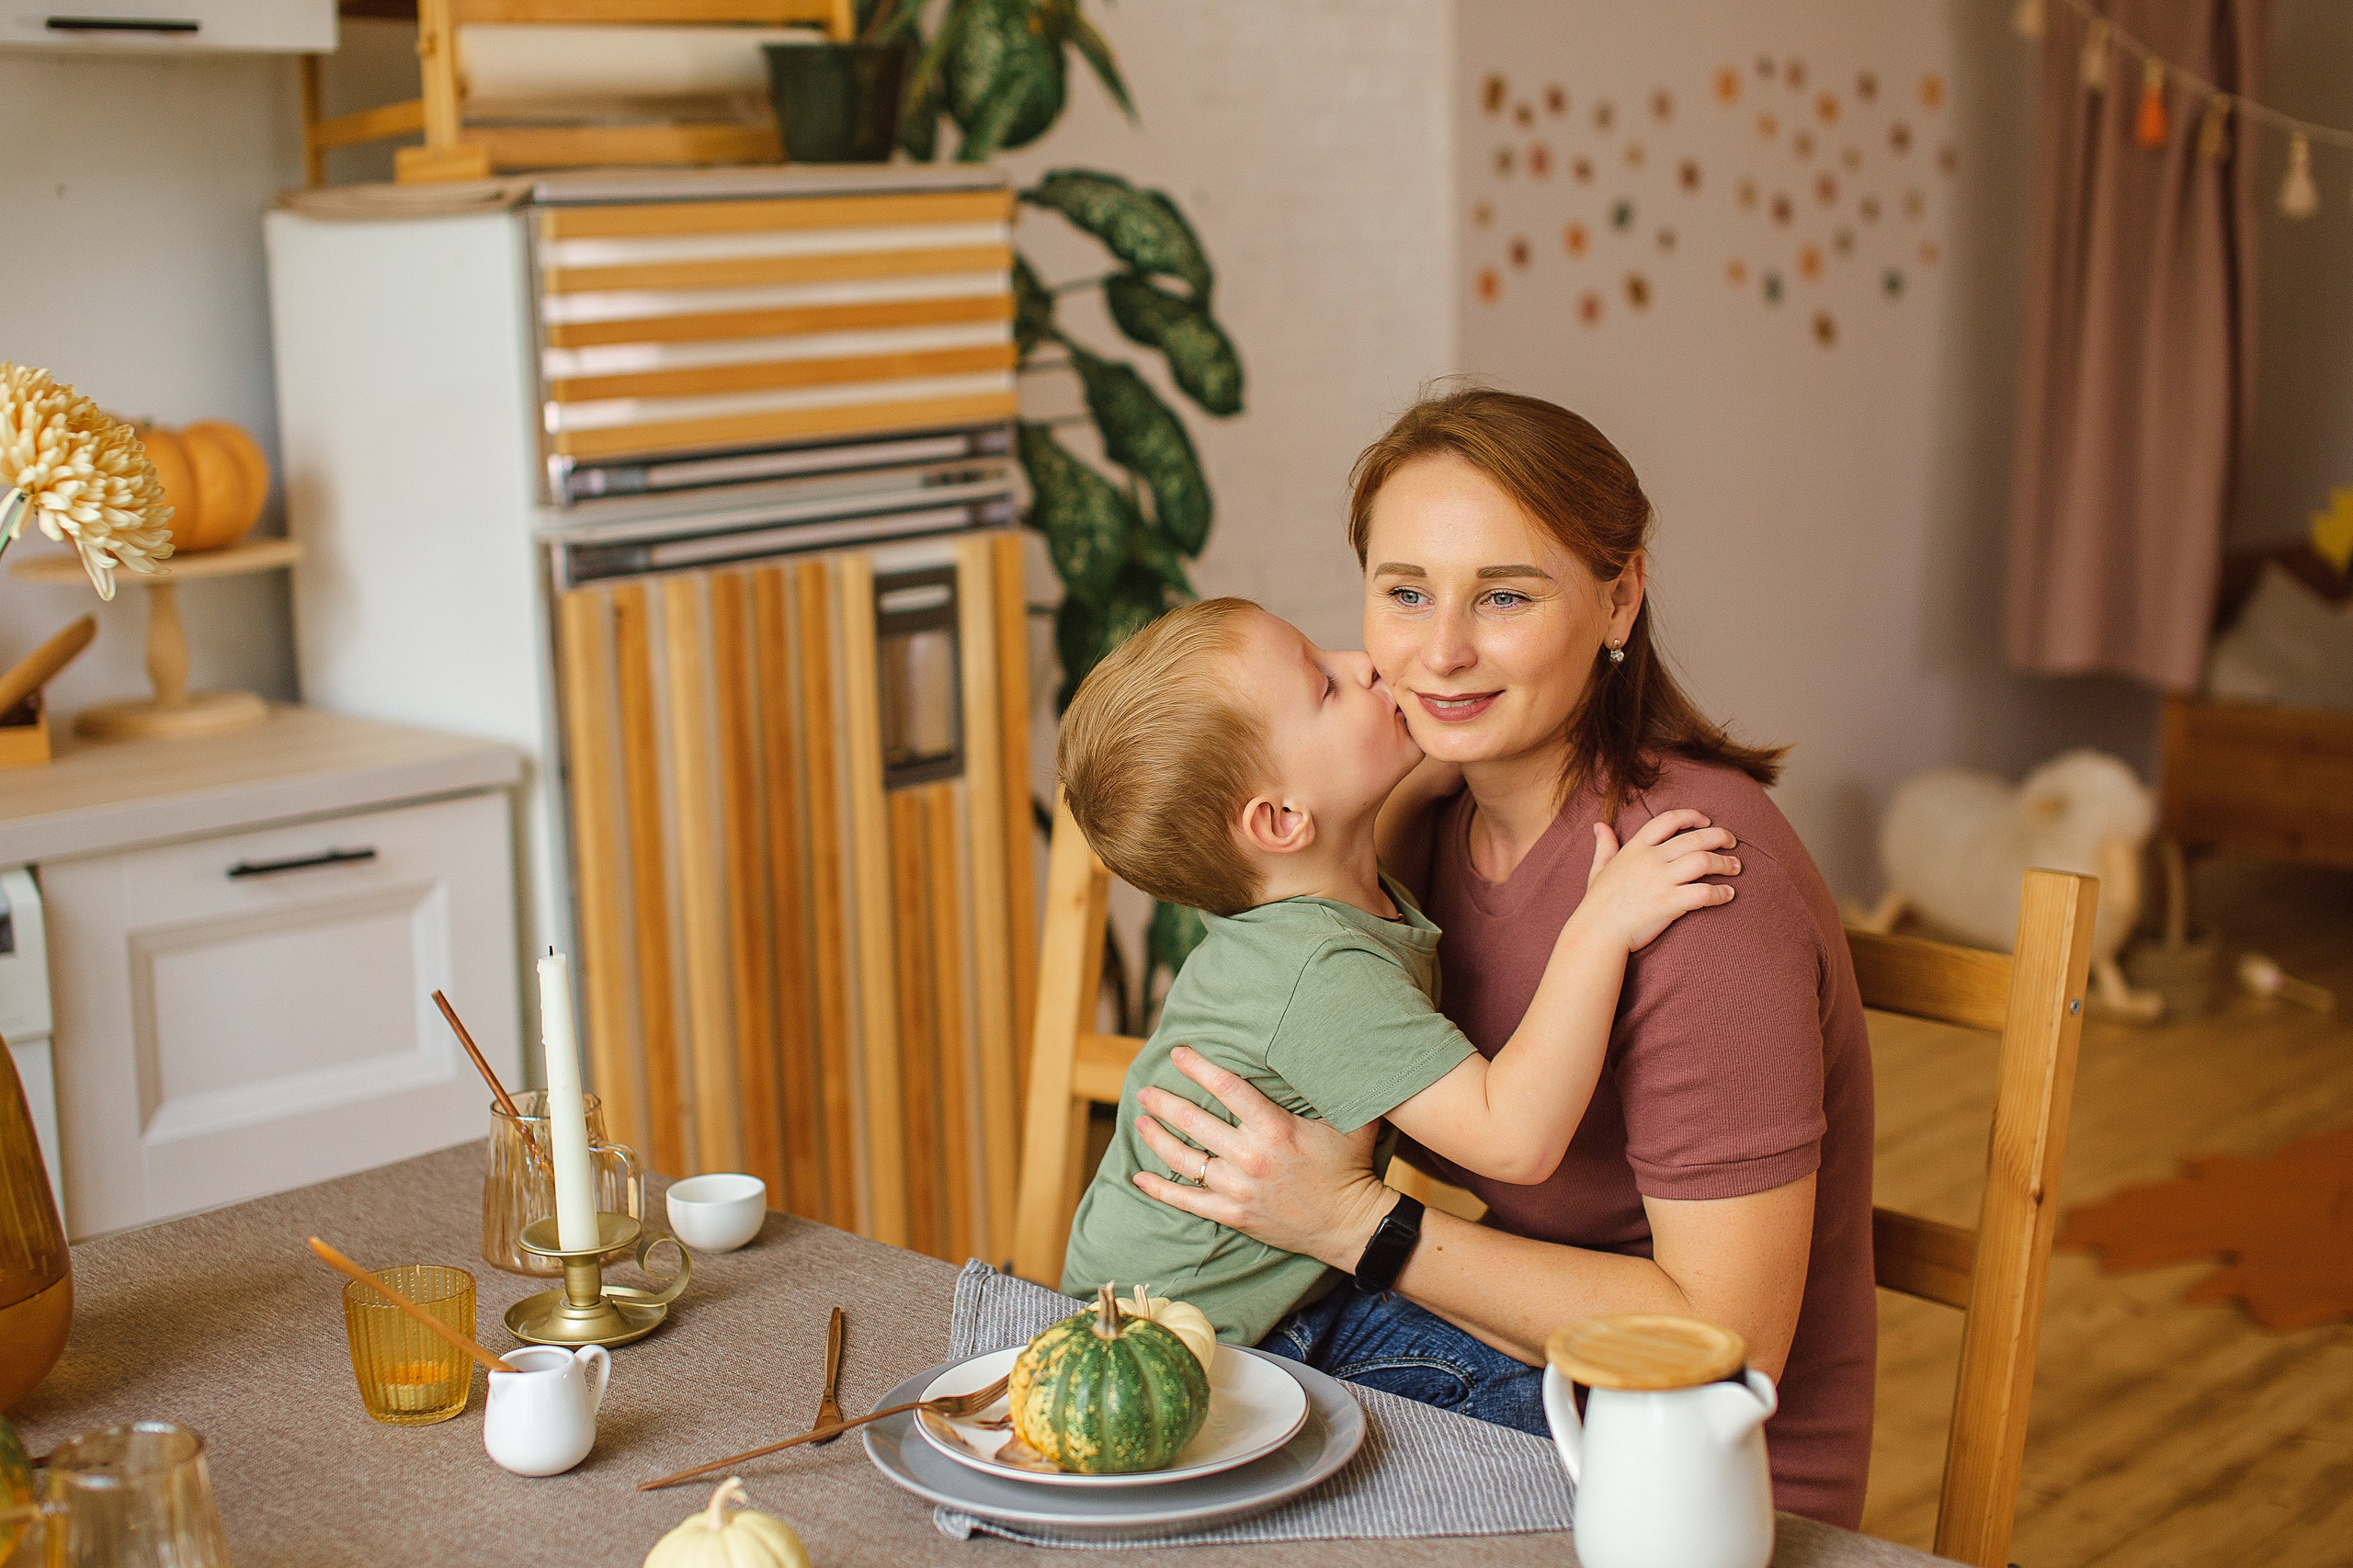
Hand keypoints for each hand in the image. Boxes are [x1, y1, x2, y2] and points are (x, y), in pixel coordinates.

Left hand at [1130, 1046, 1398, 1271]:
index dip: (1197, 1067)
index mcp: (1274, 1128)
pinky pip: (1187, 1201)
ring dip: (1156, 1138)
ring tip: (1140, 1120)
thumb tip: (1328, 1049)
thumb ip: (1336, 1087)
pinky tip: (1139, 1178)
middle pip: (1193, 1121)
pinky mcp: (1233, 1214)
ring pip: (1183, 1159)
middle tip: (1145, 1089)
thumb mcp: (1351, 1121)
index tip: (1177, 1053)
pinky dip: (1160, 1189)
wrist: (1349, 1225)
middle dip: (1164, 1102)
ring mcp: (1238, 1188)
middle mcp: (1250, 1156)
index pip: (1226, 1087)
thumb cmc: (1350, 1167)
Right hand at [1577, 808, 1739, 952]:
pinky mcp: (1669, 903)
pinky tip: (1728, 894)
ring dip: (1725, 863)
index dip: (1692, 816)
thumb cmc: (1598, 903)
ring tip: (1736, 867)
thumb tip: (1598, 825)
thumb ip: (1604, 846)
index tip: (1707, 821)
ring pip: (1703, 861)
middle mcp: (1650, 859)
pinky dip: (1721, 893)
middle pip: (1694, 838)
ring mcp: (1660, 880)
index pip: (1669, 820)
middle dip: (1720, 837)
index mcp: (1635, 848)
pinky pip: (1704, 893)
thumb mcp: (1599, 869)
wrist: (1597, 932)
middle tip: (1733, 843)